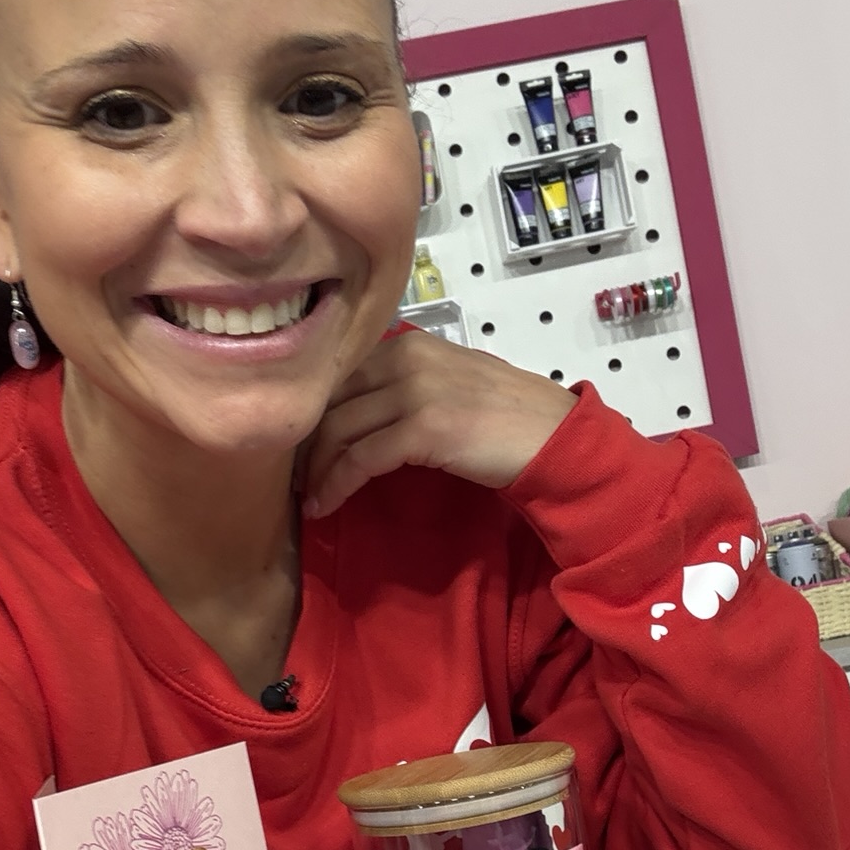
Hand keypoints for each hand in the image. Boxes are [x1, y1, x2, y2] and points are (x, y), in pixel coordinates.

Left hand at [302, 328, 577, 518]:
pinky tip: (325, 505)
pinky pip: (360, 459)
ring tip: (309, 498)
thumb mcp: (449, 382)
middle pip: (330, 400)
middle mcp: (406, 358)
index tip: (300, 448)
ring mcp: (414, 391)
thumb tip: (358, 410)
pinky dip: (336, 484)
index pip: (338, 374)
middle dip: (306, 443)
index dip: (312, 413)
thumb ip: (405, 383)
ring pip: (339, 430)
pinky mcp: (424, 428)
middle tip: (296, 478)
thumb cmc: (506, 417)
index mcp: (408, 344)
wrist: (553, 436)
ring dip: (316, 470)